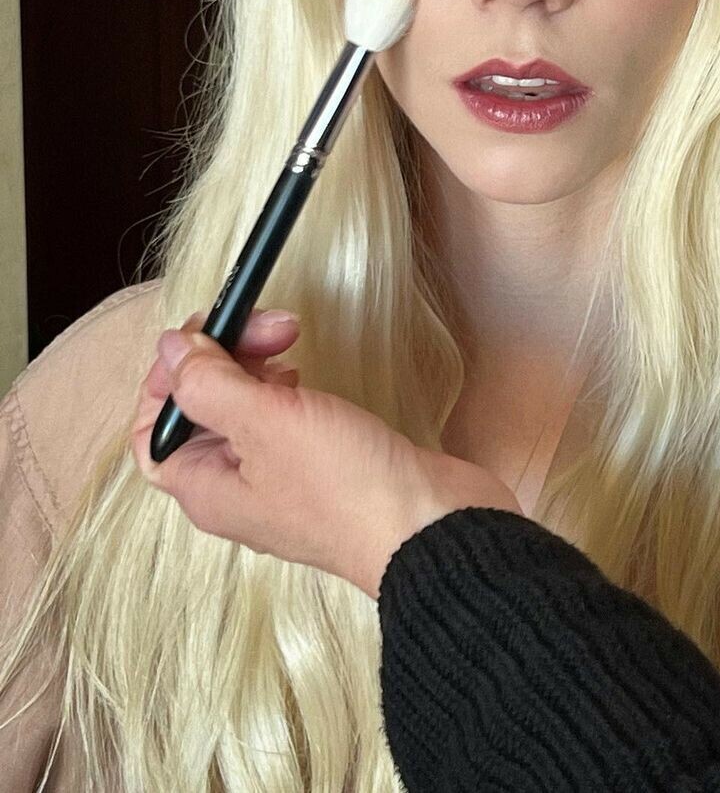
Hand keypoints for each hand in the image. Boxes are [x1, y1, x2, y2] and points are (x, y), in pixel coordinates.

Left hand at [130, 311, 521, 595]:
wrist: (431, 526)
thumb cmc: (345, 486)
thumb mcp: (265, 422)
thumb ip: (209, 383)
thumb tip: (171, 348)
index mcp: (206, 488)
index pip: (155, 428)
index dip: (170, 375)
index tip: (207, 332)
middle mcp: (236, 488)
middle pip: (203, 409)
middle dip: (226, 355)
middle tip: (272, 324)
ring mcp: (282, 479)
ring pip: (245, 408)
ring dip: (257, 363)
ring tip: (292, 337)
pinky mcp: (324, 467)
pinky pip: (285, 417)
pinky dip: (287, 384)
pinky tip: (308, 371)